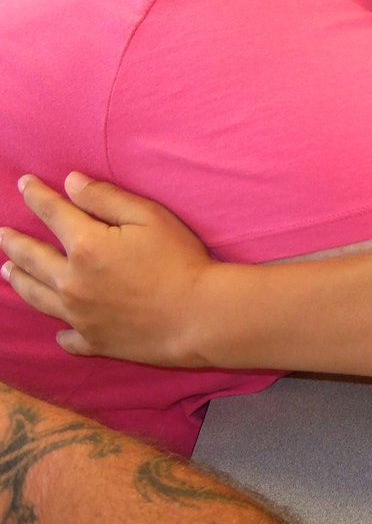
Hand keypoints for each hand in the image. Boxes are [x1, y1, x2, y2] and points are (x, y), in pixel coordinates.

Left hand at [0, 173, 214, 363]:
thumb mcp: (150, 217)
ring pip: (36, 296)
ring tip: (6, 271)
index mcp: (85, 246)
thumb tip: (71, 182)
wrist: (199, 316)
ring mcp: (79, 315)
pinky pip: (67, 337)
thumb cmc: (180, 261)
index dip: (35, 195)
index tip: (22, 184)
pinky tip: (60, 329)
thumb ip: (106, 197)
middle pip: (32, 258)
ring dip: (19, 280)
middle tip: (0, 233)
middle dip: (13, 242)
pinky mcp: (94, 341)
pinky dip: (60, 331)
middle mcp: (71, 282)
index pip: (52, 213)